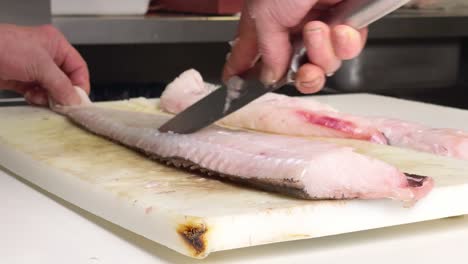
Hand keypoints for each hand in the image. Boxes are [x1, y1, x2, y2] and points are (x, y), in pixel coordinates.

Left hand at [0, 24, 89, 105]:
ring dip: (48, 97)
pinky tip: (32, 98)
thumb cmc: (2, 46)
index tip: (79, 100)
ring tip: (43, 99)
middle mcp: (45, 55)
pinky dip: (36, 98)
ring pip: (51, 89)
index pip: (78, 67)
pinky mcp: (20, 79)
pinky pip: (36, 93)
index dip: (81, 84)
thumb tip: (74, 99)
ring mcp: (32, 68)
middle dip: (63, 93)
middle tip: (63, 104)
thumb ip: (61, 85)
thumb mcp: (41, 65)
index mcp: (55, 44)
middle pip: (65, 80)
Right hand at [222, 0, 367, 92]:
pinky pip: (346, 52)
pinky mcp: (347, 26)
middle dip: (302, 76)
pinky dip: (343, 42)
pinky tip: (338, 27)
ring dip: (322, 51)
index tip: (234, 86)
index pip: (247, 54)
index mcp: (264, 22)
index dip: (240, 73)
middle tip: (302, 70)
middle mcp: (290, 29)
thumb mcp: (265, 15)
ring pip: (322, 65)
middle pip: (293, 72)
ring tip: (317, 29)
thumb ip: (267, 52)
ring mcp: (319, 29)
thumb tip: (269, 76)